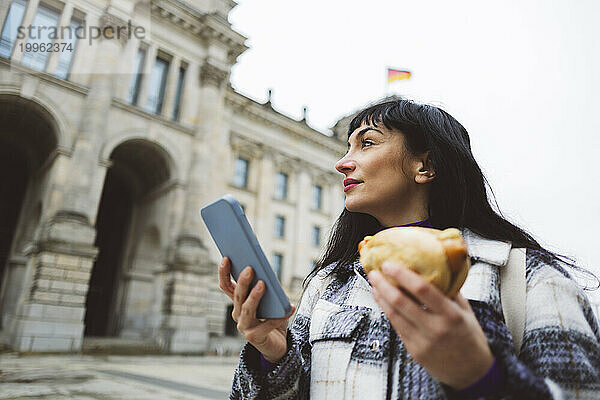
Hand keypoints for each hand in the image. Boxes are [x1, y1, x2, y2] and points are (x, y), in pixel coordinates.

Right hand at [218, 257, 295, 362]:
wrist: (278, 344)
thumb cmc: (273, 317)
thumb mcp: (269, 299)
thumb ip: (264, 287)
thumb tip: (266, 273)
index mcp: (238, 302)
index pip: (226, 286)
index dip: (224, 272)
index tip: (226, 258)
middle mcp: (237, 314)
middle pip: (238, 295)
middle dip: (243, 281)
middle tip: (250, 268)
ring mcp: (244, 327)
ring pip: (247, 309)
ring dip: (254, 296)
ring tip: (263, 284)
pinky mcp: (254, 337)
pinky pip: (266, 325)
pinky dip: (278, 317)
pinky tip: (289, 309)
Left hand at [368, 261, 493, 389]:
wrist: (472, 373)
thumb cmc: (470, 339)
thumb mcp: (467, 312)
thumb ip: (451, 291)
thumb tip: (436, 268)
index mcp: (451, 315)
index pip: (422, 290)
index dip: (402, 275)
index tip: (390, 264)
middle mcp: (435, 328)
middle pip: (401, 301)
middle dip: (384, 284)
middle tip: (375, 272)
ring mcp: (422, 341)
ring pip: (393, 315)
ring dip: (380, 297)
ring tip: (374, 284)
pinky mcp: (413, 350)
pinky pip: (396, 327)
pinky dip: (386, 311)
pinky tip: (382, 301)